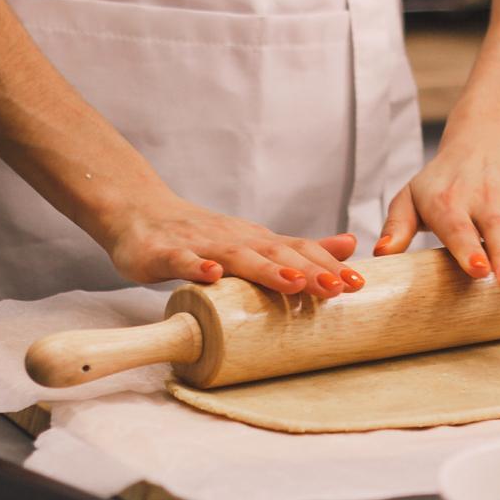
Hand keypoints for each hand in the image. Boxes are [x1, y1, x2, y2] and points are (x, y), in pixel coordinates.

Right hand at [101, 192, 364, 297]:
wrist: (139, 212)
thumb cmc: (202, 236)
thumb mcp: (255, 241)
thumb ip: (298, 248)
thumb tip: (350, 245)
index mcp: (257, 241)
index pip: (299, 250)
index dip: (328, 266)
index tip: (360, 283)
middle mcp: (235, 239)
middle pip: (276, 254)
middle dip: (310, 270)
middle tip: (340, 287)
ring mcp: (200, 245)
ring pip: (237, 257)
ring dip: (266, 270)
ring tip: (294, 283)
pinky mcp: (164, 254)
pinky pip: (181, 261)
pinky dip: (195, 267)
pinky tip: (211, 275)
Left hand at [376, 139, 499, 296]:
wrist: (483, 142)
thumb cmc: (441, 183)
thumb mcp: (410, 197)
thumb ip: (397, 226)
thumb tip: (381, 254)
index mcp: (449, 200)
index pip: (458, 225)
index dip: (468, 246)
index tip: (477, 270)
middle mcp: (486, 199)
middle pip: (499, 229)